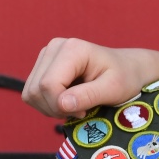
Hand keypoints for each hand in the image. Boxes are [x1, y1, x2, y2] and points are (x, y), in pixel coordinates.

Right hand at [22, 38, 158, 118]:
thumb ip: (88, 96)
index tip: (84, 111)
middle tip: (81, 111)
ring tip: (76, 106)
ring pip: (30, 94)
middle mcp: (54, 47)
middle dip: (56, 109)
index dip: (61, 106)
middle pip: (36, 90)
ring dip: (50, 108)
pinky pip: (32, 94)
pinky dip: (47, 105)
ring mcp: (46, 55)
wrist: (127, 68)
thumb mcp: (113, 89)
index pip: (48, 85)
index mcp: (72, 49)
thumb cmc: (125, 77)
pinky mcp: (42, 66)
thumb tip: (62, 104)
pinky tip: (67, 101)